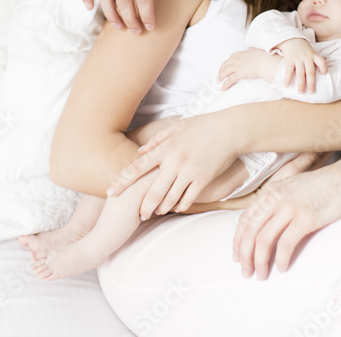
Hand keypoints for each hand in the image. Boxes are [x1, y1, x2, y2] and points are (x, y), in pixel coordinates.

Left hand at [108, 116, 238, 218]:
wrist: (230, 129)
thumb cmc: (203, 125)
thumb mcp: (177, 126)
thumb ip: (157, 140)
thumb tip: (139, 152)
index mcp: (165, 148)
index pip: (138, 168)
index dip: (123, 181)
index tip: (111, 192)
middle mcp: (174, 161)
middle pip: (152, 191)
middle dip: (143, 207)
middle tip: (138, 215)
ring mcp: (189, 171)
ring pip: (169, 198)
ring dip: (161, 208)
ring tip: (157, 212)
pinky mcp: (203, 179)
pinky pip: (188, 199)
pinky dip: (180, 205)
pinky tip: (177, 207)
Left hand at [218, 48, 277, 88]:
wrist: (266, 63)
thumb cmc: (264, 58)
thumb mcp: (257, 51)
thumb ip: (252, 50)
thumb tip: (251, 48)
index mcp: (242, 53)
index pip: (231, 57)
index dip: (227, 62)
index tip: (226, 65)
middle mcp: (238, 59)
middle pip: (226, 64)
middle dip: (222, 69)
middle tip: (220, 73)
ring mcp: (237, 66)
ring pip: (225, 71)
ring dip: (221, 76)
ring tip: (219, 80)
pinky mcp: (239, 74)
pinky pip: (229, 80)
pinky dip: (225, 84)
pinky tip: (223, 88)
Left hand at [232, 160, 340, 279]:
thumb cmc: (323, 185)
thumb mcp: (292, 187)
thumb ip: (278, 201)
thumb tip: (267, 223)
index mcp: (270, 192)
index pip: (244, 219)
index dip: (237, 240)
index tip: (237, 256)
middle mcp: (275, 199)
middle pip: (250, 232)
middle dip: (245, 256)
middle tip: (246, 272)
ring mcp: (290, 208)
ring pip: (264, 240)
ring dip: (260, 261)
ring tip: (262, 274)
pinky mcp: (305, 218)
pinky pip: (286, 244)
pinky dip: (281, 259)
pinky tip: (283, 268)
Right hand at [275, 38, 327, 93]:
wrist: (290, 38)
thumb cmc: (302, 48)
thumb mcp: (311, 51)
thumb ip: (315, 60)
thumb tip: (321, 73)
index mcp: (314, 55)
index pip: (322, 62)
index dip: (324, 68)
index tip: (324, 74)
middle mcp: (307, 58)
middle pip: (310, 72)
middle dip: (311, 83)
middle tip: (311, 92)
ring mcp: (298, 59)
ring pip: (300, 73)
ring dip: (300, 84)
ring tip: (300, 92)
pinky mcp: (290, 59)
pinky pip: (289, 71)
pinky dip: (287, 79)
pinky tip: (287, 85)